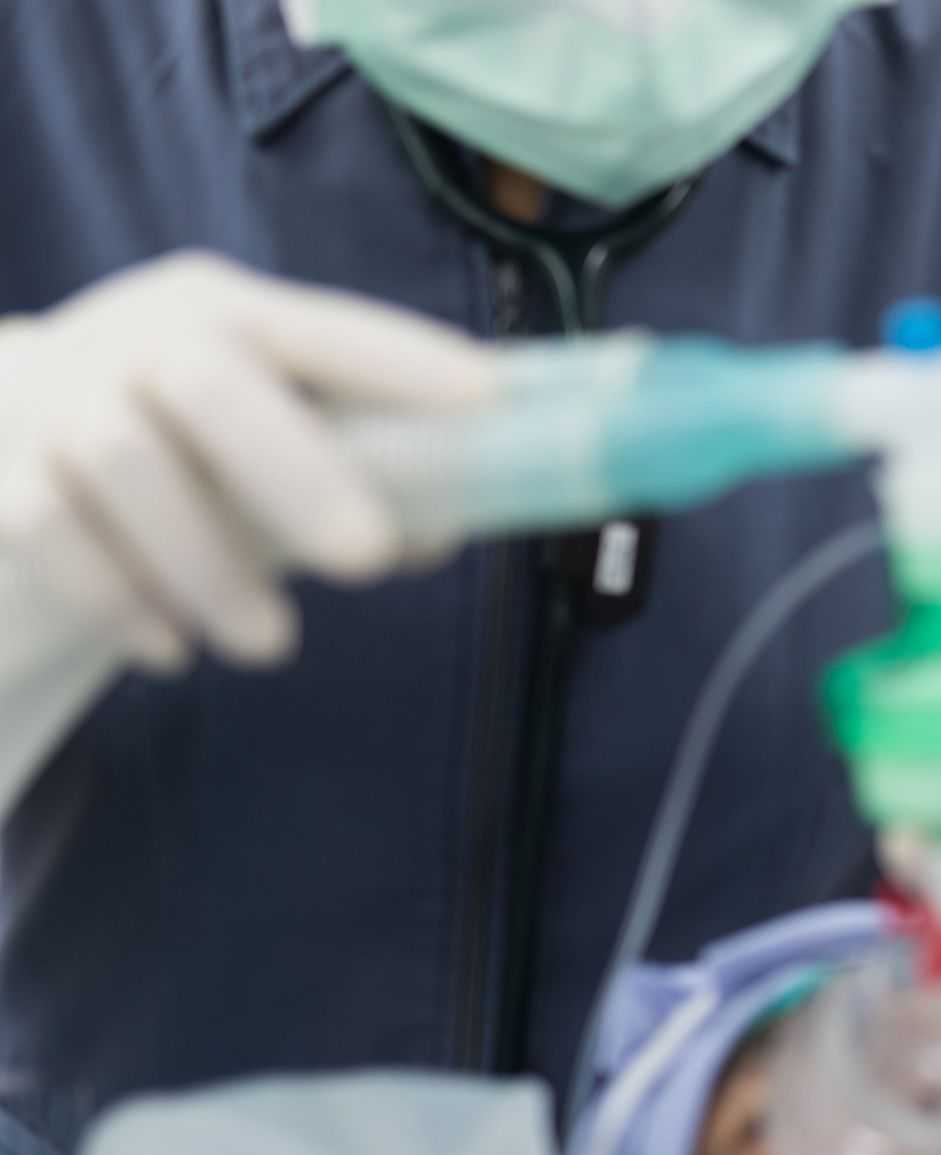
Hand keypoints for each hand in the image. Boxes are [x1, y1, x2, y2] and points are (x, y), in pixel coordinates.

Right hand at [0, 252, 497, 672]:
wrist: (4, 421)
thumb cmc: (182, 432)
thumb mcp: (261, 423)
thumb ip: (351, 461)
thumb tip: (441, 522)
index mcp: (220, 312)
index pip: (319, 329)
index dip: (400, 360)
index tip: (485, 402)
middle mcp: (131, 338)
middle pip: (209, 383)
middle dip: (295, 472)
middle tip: (366, 559)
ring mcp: (54, 400)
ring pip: (128, 465)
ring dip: (209, 564)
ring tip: (273, 643)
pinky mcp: (0, 473)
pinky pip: (52, 530)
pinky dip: (119, 597)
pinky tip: (172, 650)